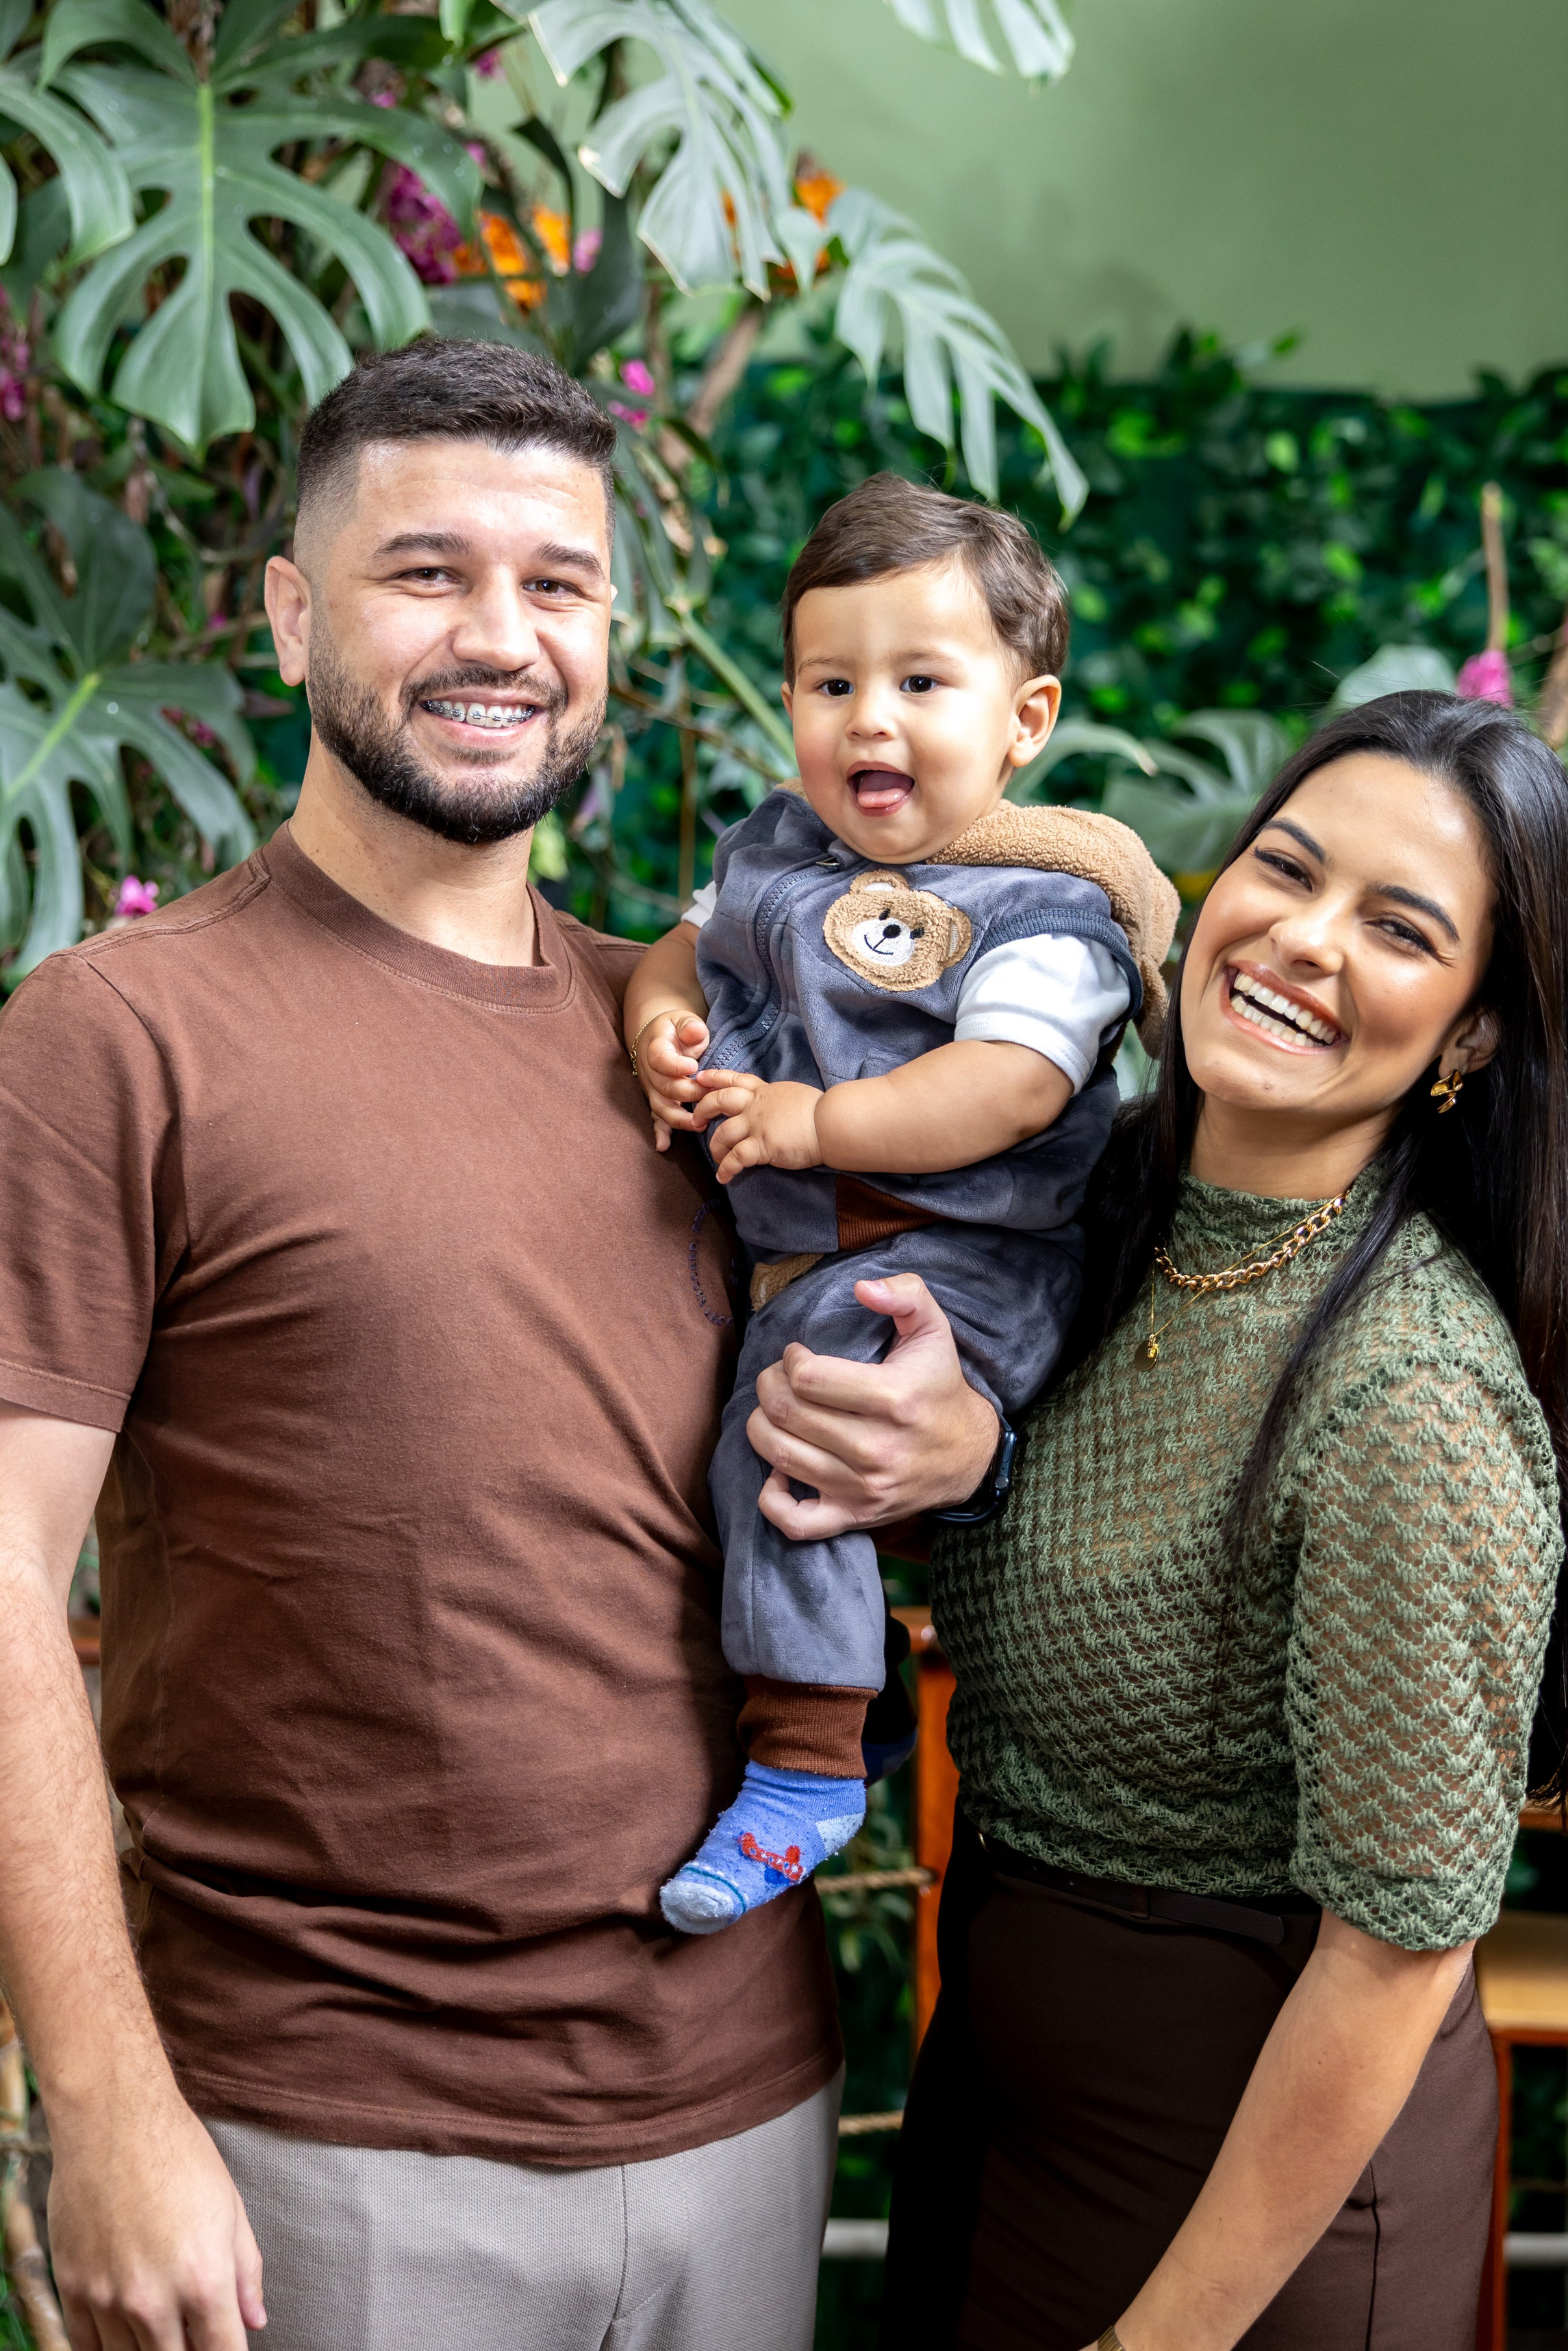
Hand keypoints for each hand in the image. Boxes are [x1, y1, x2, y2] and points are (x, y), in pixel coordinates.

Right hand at [47, 2083, 265, 2348]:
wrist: (113, 2118)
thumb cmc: (177, 2153)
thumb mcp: (231, 2208)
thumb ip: (246, 2272)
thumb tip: (255, 2319)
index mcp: (204, 2279)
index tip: (227, 2349)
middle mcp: (154, 2298)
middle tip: (194, 2332)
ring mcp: (108, 2297)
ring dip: (150, 2350)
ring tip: (162, 2326)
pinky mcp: (73, 2288)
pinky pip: (87, 2347)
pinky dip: (108, 2348)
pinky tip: (123, 2334)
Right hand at [633, 1012, 709, 1150]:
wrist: (660, 1036)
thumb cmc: (677, 1030)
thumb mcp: (684, 1020)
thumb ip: (690, 1026)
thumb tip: (695, 1032)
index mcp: (655, 1048)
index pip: (660, 1060)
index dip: (675, 1066)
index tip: (694, 1067)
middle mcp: (649, 1072)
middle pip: (666, 1087)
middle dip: (691, 1093)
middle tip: (713, 1095)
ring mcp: (651, 1089)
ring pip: (662, 1107)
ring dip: (680, 1118)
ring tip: (699, 1124)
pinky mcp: (656, 1100)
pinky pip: (656, 1118)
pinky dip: (659, 1132)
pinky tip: (664, 1146)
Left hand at [689, 1072, 823, 1185]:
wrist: (831, 1123)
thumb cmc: (820, 1111)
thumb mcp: (793, 1094)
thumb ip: (777, 1099)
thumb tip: (774, 1105)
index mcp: (765, 1091)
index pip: (735, 1079)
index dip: (715, 1078)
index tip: (700, 1079)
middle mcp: (756, 1105)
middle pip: (719, 1100)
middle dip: (703, 1109)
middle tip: (696, 1121)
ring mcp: (758, 1125)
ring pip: (723, 1133)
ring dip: (715, 1148)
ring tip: (717, 1159)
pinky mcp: (762, 1146)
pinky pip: (736, 1158)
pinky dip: (726, 1169)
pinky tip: (724, 1178)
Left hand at [747, 1273, 997, 1538]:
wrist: (969, 1457)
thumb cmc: (939, 1386)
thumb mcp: (933, 1330)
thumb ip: (905, 1294)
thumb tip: (862, 1286)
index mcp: (894, 1398)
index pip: (808, 1377)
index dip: (790, 1359)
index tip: (799, 1354)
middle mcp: (877, 1449)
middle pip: (787, 1413)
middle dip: (769, 1386)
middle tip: (778, 1378)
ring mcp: (863, 1489)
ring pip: (780, 1457)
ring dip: (762, 1427)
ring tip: (777, 1410)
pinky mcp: (855, 1517)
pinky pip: (794, 1521)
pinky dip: (772, 1498)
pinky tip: (779, 1471)